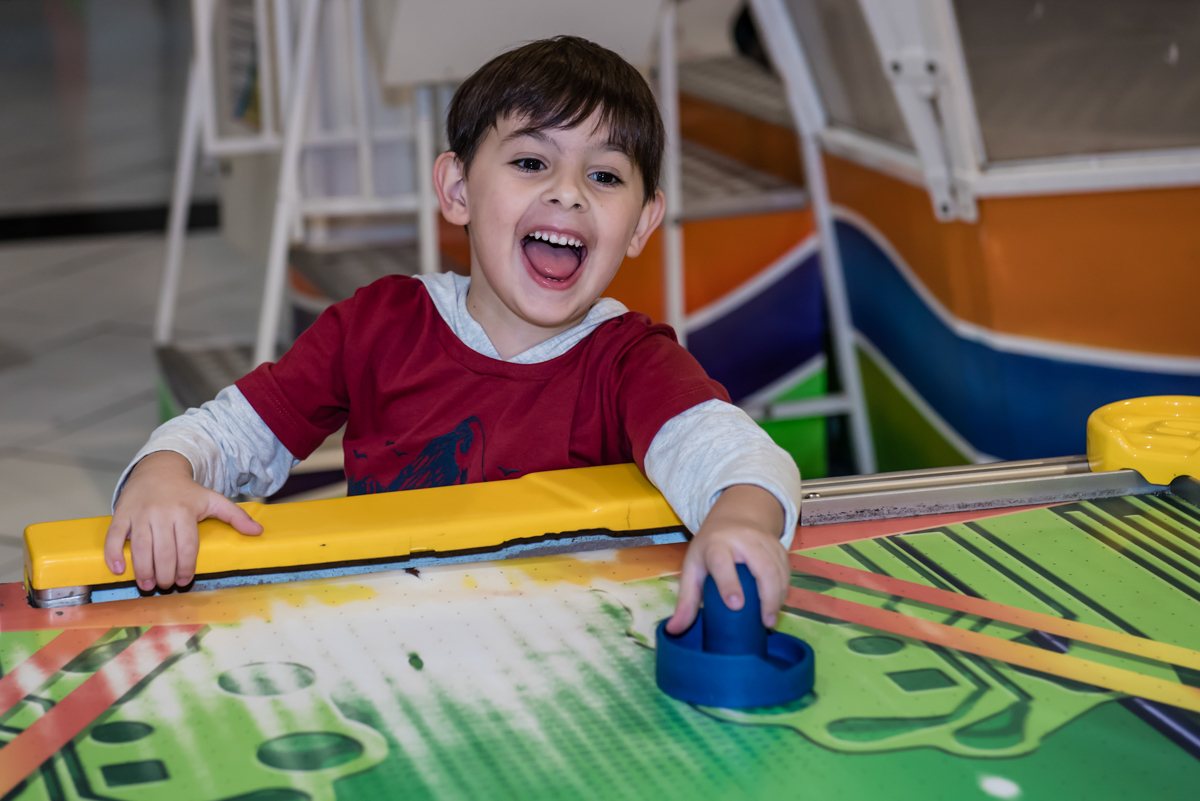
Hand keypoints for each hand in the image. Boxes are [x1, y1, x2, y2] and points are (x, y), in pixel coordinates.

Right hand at [104, 451, 262, 590]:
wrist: (158, 469)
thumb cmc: (187, 491)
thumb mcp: (214, 500)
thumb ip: (236, 516)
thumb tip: (258, 532)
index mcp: (185, 512)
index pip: (187, 546)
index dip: (186, 567)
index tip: (185, 580)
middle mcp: (161, 513)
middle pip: (164, 550)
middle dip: (165, 573)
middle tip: (166, 586)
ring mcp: (139, 514)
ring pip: (139, 546)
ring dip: (143, 570)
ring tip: (148, 585)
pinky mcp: (121, 514)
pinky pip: (114, 536)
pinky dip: (113, 554)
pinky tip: (118, 570)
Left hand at [665, 484, 790, 633]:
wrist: (735, 516)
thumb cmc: (710, 547)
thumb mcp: (693, 567)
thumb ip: (686, 600)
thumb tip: (674, 630)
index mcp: (716, 544)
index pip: (722, 563)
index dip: (729, 583)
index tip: (736, 605)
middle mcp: (744, 539)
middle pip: (762, 567)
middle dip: (767, 597)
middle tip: (766, 623)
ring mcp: (765, 540)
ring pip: (778, 570)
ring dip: (778, 597)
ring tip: (770, 619)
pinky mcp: (779, 546)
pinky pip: (786, 570)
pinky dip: (784, 589)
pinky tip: (777, 604)